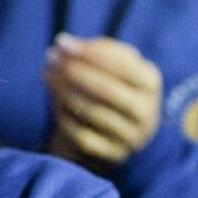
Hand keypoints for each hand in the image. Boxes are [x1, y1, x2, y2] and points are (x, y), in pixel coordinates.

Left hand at [43, 34, 161, 170]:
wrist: (112, 131)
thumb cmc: (110, 86)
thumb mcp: (113, 64)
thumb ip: (95, 50)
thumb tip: (64, 44)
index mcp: (151, 82)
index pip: (122, 65)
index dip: (90, 53)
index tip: (61, 42)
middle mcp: (147, 112)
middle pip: (107, 90)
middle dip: (74, 71)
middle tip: (50, 58)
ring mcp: (131, 137)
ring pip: (92, 112)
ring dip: (64, 90)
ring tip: (46, 73)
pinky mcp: (113, 155)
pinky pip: (82, 135)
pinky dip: (64, 115)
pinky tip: (53, 100)